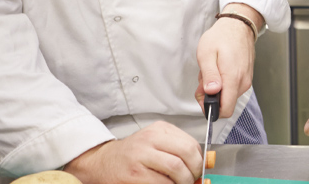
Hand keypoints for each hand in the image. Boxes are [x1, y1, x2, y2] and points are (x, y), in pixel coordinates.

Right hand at [64, 121, 201, 183]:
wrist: (102, 162)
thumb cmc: (132, 155)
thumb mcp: (156, 144)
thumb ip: (178, 151)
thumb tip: (205, 163)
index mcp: (159, 130)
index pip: (191, 144)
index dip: (199, 161)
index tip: (198, 171)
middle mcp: (150, 139)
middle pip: (186, 155)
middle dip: (193, 172)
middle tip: (191, 180)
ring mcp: (141, 156)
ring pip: (176, 169)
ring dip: (182, 182)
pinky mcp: (134, 174)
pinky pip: (161, 183)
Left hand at [195, 3, 260, 117]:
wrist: (238, 26)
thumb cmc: (221, 37)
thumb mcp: (206, 54)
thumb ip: (209, 75)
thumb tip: (211, 92)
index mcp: (232, 78)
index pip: (225, 110)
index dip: (211, 109)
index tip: (203, 97)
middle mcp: (242, 82)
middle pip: (225, 104)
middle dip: (211, 96)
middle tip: (203, 79)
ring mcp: (246, 80)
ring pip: (228, 96)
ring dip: (216, 89)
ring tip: (212, 71)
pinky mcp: (246, 77)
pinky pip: (233, 88)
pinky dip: (223, 83)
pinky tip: (219, 70)